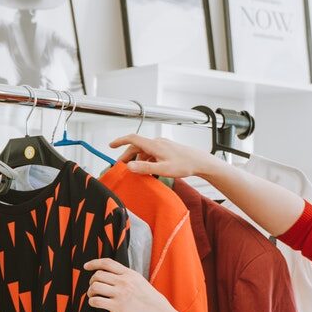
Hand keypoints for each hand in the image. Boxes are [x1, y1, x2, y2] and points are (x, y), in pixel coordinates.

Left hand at [85, 257, 173, 311]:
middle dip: (92, 281)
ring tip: (93, 296)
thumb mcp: (143, 283)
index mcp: (131, 274)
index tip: (86, 266)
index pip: (107, 263)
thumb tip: (117, 277)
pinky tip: (95, 304)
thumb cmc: (155, 303)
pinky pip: (96, 301)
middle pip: (98, 275)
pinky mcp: (117, 307)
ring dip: (90, 292)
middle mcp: (124, 282)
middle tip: (93, 287)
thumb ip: (130, 279)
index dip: (94, 263)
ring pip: (95, 287)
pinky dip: (92, 302)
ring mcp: (120, 294)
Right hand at [108, 134, 222, 178]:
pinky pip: (152, 154)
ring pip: (144, 151)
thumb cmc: (185, 165)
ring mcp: (162, 145)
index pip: (132, 139)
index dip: (120, 141)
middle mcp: (157, 142)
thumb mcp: (163, 169)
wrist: (200, 162)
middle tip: (122, 168)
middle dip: (127, 156)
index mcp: (154, 145)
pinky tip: (148, 171)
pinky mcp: (166, 150)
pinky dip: (146, 161)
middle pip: (136, 147)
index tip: (111, 145)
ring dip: (137, 160)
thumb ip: (145, 168)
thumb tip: (130, 167)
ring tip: (135, 172)